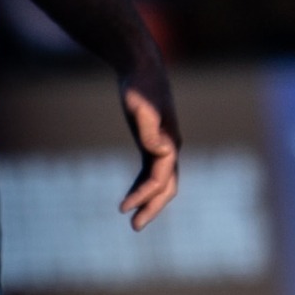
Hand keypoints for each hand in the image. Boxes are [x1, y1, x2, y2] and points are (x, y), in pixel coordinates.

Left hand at [118, 57, 181, 230]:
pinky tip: (131, 195)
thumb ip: (150, 127)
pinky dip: (143, 186)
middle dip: (152, 207)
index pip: (160, 178)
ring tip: (133, 220)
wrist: (143, 68)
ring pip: (162, 182)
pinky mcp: (153, 142)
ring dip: (150, 201)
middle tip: (135, 226)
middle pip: (168, 186)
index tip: (123, 208)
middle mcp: (171, 147)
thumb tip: (159, 149)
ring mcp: (164, 146)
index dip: (143, 195)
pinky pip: (152, 172)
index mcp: (170, 142)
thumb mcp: (141, 105)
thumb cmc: (140, 85)